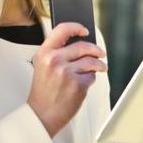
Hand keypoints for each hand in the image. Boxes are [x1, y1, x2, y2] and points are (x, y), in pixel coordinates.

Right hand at [27, 22, 106, 136]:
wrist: (41, 115)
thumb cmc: (43, 93)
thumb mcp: (42, 67)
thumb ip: (56, 53)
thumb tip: (80, 45)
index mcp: (44, 53)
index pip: (62, 30)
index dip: (76, 27)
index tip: (85, 30)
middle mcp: (54, 60)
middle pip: (83, 46)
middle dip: (96, 50)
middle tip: (101, 53)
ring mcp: (66, 72)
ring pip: (91, 61)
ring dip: (99, 65)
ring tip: (101, 68)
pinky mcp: (77, 84)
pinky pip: (91, 76)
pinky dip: (90, 80)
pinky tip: (84, 85)